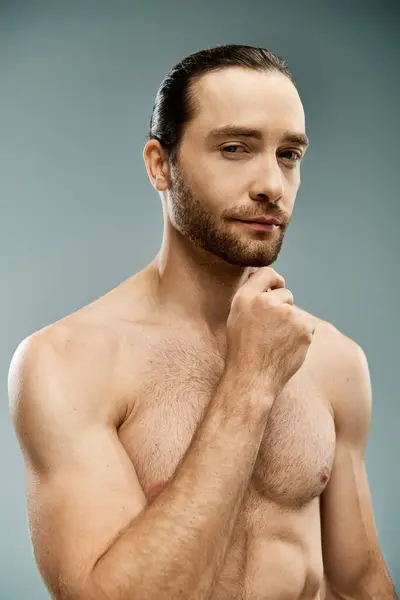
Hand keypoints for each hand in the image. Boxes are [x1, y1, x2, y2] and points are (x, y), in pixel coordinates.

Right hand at [225, 267, 315, 398]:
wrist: (252, 378)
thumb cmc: (242, 351)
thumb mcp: (236, 318)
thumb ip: (251, 298)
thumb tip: (270, 284)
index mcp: (246, 297)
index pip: (266, 273)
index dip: (274, 281)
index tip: (276, 288)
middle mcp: (265, 301)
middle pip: (286, 294)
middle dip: (283, 308)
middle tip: (270, 331)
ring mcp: (286, 313)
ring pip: (297, 312)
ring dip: (292, 323)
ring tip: (277, 342)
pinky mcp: (303, 326)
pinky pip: (307, 325)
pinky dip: (302, 335)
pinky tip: (287, 347)